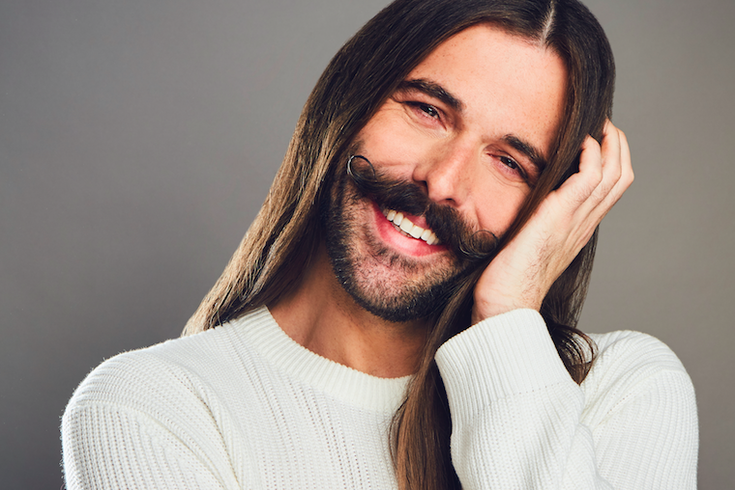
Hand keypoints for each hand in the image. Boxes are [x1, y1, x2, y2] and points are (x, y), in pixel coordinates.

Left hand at [472, 120, 632, 323]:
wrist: (505, 304)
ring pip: (614, 174)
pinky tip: (581, 142)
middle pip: (621, 176)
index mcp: (578, 229)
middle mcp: (583, 224)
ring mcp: (575, 220)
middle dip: (618, 145)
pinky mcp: (559, 217)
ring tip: (598, 124)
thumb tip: (524, 203)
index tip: (597, 137)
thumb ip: (535, 221)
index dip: (611, 160)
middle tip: (603, 123)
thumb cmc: (508, 278)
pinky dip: (591, 155)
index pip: (610, 188)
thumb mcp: (527, 241)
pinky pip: (590, 179)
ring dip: (610, 144)